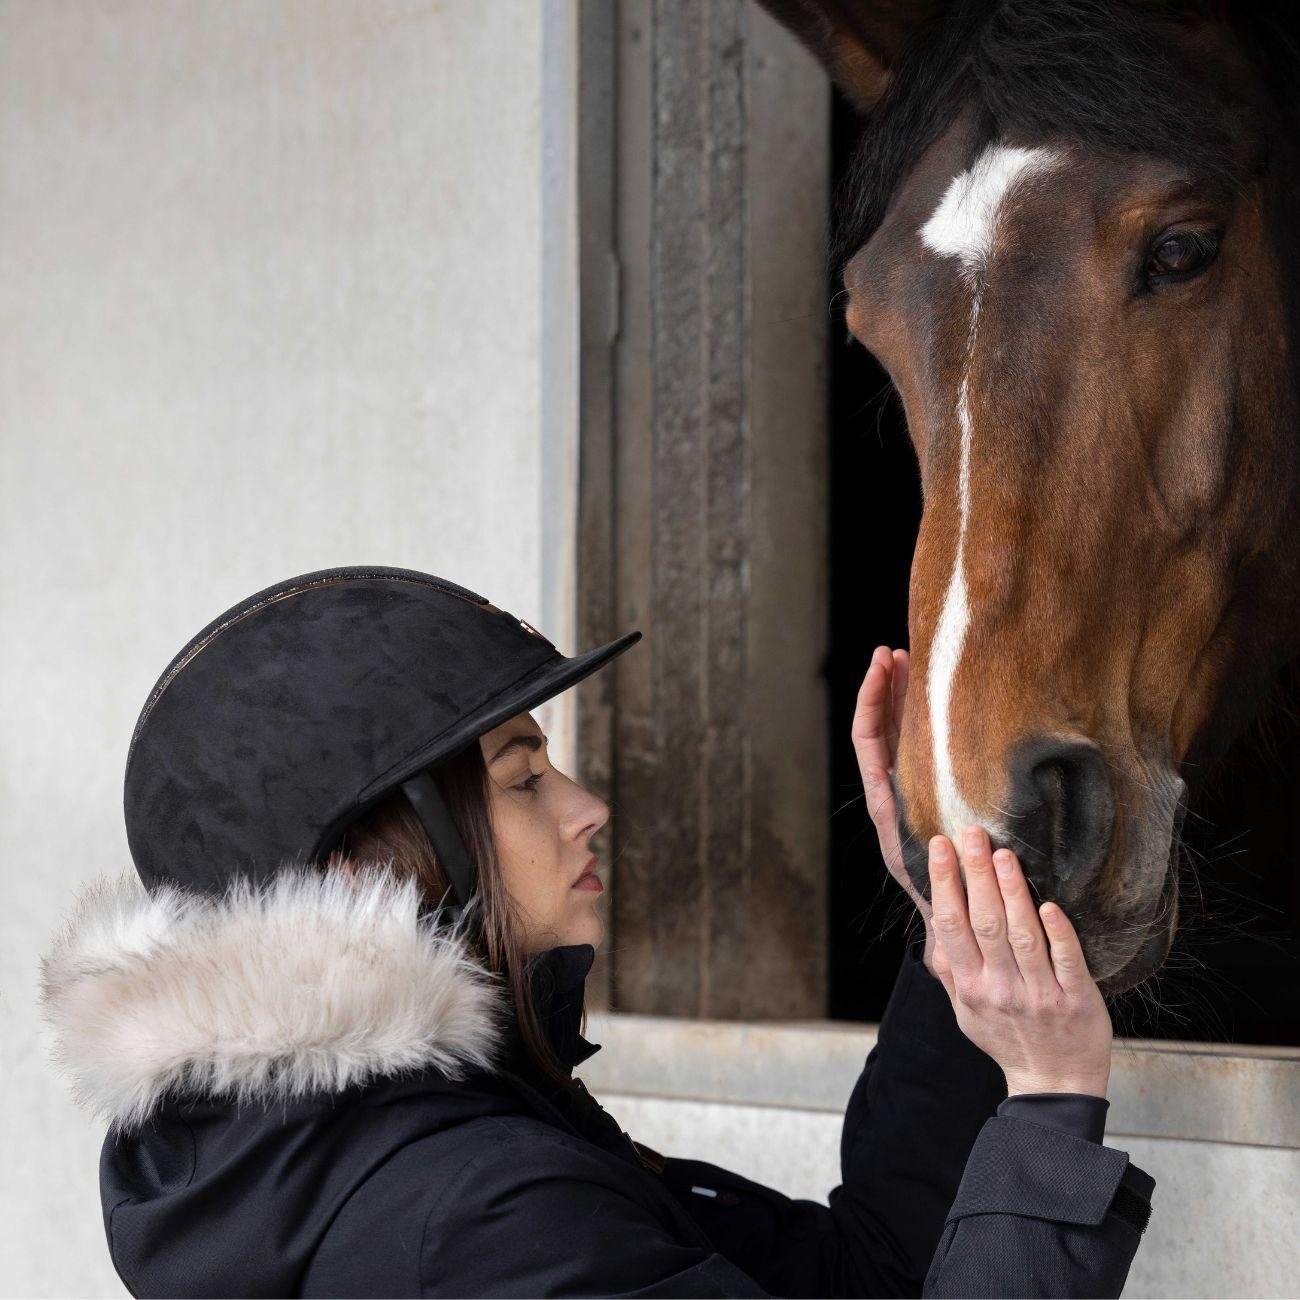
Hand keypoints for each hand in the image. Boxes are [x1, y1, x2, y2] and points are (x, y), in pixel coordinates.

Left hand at [851, 647, 938, 963]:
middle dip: (885, 689)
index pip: (871, 744)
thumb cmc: (956, 917)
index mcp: (889, 814)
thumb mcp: (945, 892)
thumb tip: (955, 853)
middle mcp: (893, 803)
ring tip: (910, 662)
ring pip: (898, 740)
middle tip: (897, 650)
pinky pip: (916, 755)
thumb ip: (945, 871)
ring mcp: (908, 800)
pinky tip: (937, 704)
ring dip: (901, 701)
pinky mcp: (925, 803)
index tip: (883, 663)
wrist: (958, 943)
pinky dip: (921, 725)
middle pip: (880, 733)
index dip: (874, 701)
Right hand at [927, 827, 1111, 1097]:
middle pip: (985, 922)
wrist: (1053, 1084)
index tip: (940, 846)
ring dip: (1013, 892)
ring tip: (1004, 854)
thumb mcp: (965, 1010)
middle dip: (976, 874)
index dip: (945, 883)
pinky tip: (1050, 905)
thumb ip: (950, 968)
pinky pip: (1067, 961)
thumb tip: (934, 923)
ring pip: (1022, 935)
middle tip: (971, 833)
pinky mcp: (1076, 1000)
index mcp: (970, 986)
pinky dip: (1058, 933)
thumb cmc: (1006, 1039)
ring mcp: (1039, 994)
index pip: (952, 925)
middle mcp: (1000, 988)